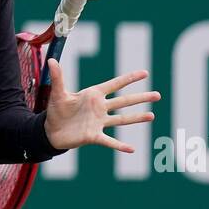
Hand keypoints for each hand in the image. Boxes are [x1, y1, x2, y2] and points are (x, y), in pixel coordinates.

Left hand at [42, 60, 157, 152]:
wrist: (51, 131)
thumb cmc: (56, 110)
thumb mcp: (58, 93)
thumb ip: (58, 77)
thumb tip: (51, 60)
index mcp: (93, 95)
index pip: (115, 84)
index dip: (129, 78)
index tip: (145, 73)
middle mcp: (100, 108)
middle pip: (124, 101)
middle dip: (140, 98)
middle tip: (158, 95)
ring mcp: (99, 122)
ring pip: (121, 119)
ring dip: (137, 118)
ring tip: (152, 116)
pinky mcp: (94, 136)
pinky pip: (109, 141)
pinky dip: (120, 146)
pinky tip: (131, 149)